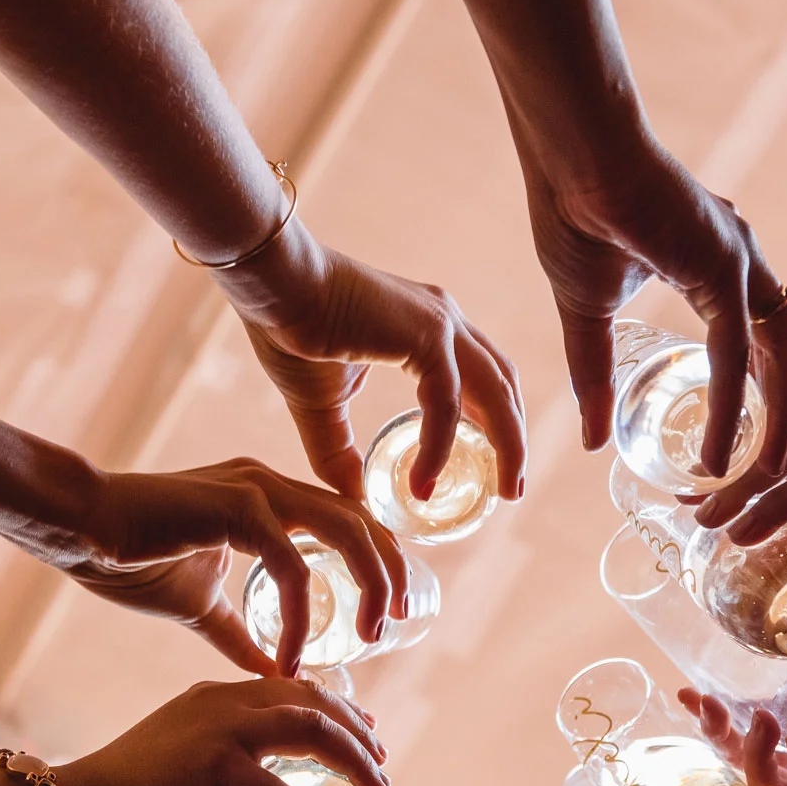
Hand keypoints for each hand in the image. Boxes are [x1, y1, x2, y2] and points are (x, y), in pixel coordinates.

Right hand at [54, 676, 386, 785]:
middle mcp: (221, 704)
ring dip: (353, 759)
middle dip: (356, 729)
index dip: (336, 708)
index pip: (290, 690)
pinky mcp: (214, 770)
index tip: (366, 731)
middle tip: (380, 763)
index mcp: (214, 700)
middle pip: (311, 701)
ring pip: (310, 729)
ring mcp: (219, 732)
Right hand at [61, 459, 410, 677]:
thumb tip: (269, 671)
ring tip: (371, 635)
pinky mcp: (236, 507)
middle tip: (399, 620)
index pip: (346, 520)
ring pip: (345, 529)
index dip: (378, 560)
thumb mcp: (200, 605)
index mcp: (266, 499)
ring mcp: (256, 489)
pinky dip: (300, 613)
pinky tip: (290, 656)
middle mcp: (270, 485)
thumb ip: (238, 631)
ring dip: (368, 583)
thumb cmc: (126, 560)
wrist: (75, 530)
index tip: (392, 611)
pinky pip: (291, 564)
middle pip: (362, 519)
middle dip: (391, 569)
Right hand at [226, 227, 524, 503]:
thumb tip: (351, 498)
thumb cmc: (290, 331)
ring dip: (508, 446)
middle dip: (514, 439)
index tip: (492, 468)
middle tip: (512, 491)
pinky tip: (422, 486)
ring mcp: (440, 324)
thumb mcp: (321, 405)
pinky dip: (439, 449)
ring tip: (504, 493)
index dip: (494, 422)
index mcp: (428, 328)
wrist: (272, 287)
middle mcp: (444, 320)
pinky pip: (445, 405)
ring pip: (495, 393)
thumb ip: (339, 450)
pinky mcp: (426, 335)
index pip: (482, 377)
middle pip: (502, 385)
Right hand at [520, 141, 786, 479]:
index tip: (745, 437)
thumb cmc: (574, 213)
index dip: (756, 388)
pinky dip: (734, 405)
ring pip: (781, 350)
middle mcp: (739, 260)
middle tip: (769, 466)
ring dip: (779, 413)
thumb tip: (591, 439)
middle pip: (783, 346)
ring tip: (762, 469)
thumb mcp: (587, 311)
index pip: (754, 336)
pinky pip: (734, 351)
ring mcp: (738, 259)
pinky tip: (721, 448)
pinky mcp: (723, 265)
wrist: (570, 157)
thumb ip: (594, 372)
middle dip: (783, 408)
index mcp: (713, 263)